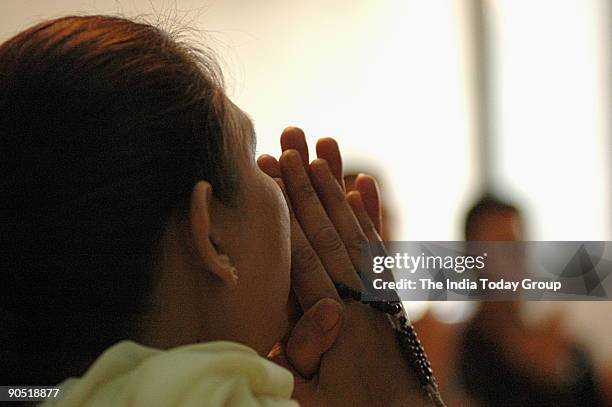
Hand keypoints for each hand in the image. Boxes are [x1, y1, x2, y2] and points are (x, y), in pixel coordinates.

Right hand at [259, 128, 440, 406]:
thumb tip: (306, 313)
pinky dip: (371, 213)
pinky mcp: (388, 289)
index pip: (304, 256)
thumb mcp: (312, 395)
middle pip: (328, 231)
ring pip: (354, 229)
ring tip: (321, 153)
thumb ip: (301, 355)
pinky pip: (379, 244)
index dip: (286, 214)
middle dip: (306, 187)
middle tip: (292, 145)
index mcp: (334, 319)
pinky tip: (363, 185)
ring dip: (335, 190)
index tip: (272, 176)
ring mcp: (377, 289)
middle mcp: (358, 295)